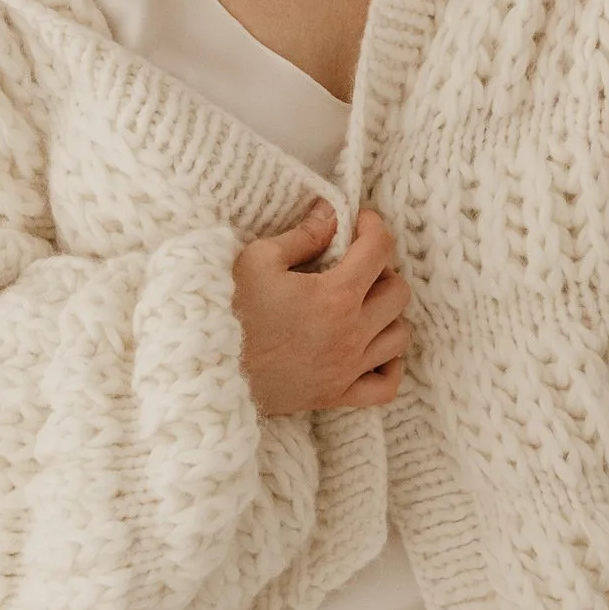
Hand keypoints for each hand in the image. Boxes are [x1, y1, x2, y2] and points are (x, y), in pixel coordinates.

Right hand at [231, 200, 409, 414]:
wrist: (209, 370)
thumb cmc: (230, 311)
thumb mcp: (258, 259)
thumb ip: (303, 235)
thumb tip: (331, 213)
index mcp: (336, 295)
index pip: (379, 249)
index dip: (373, 226)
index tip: (358, 221)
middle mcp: (351, 333)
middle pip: (398, 292)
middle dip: (382, 269)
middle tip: (355, 263)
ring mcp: (347, 369)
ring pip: (400, 336)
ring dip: (388, 314)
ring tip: (363, 304)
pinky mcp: (336, 396)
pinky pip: (386, 386)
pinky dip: (389, 365)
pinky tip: (371, 348)